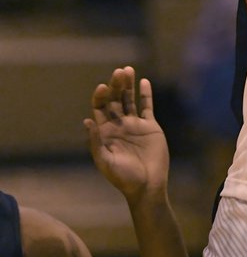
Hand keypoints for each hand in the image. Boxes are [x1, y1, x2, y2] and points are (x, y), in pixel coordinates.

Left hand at [85, 67, 168, 203]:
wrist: (147, 186)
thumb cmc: (123, 178)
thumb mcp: (106, 161)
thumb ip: (96, 143)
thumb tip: (87, 122)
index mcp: (105, 132)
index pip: (100, 108)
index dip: (101, 96)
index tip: (103, 87)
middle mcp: (119, 125)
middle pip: (115, 99)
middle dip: (116, 85)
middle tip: (119, 71)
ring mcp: (135, 124)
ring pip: (129, 99)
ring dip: (128, 85)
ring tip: (128, 70)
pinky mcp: (150, 126)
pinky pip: (147, 106)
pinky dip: (145, 93)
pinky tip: (143, 81)